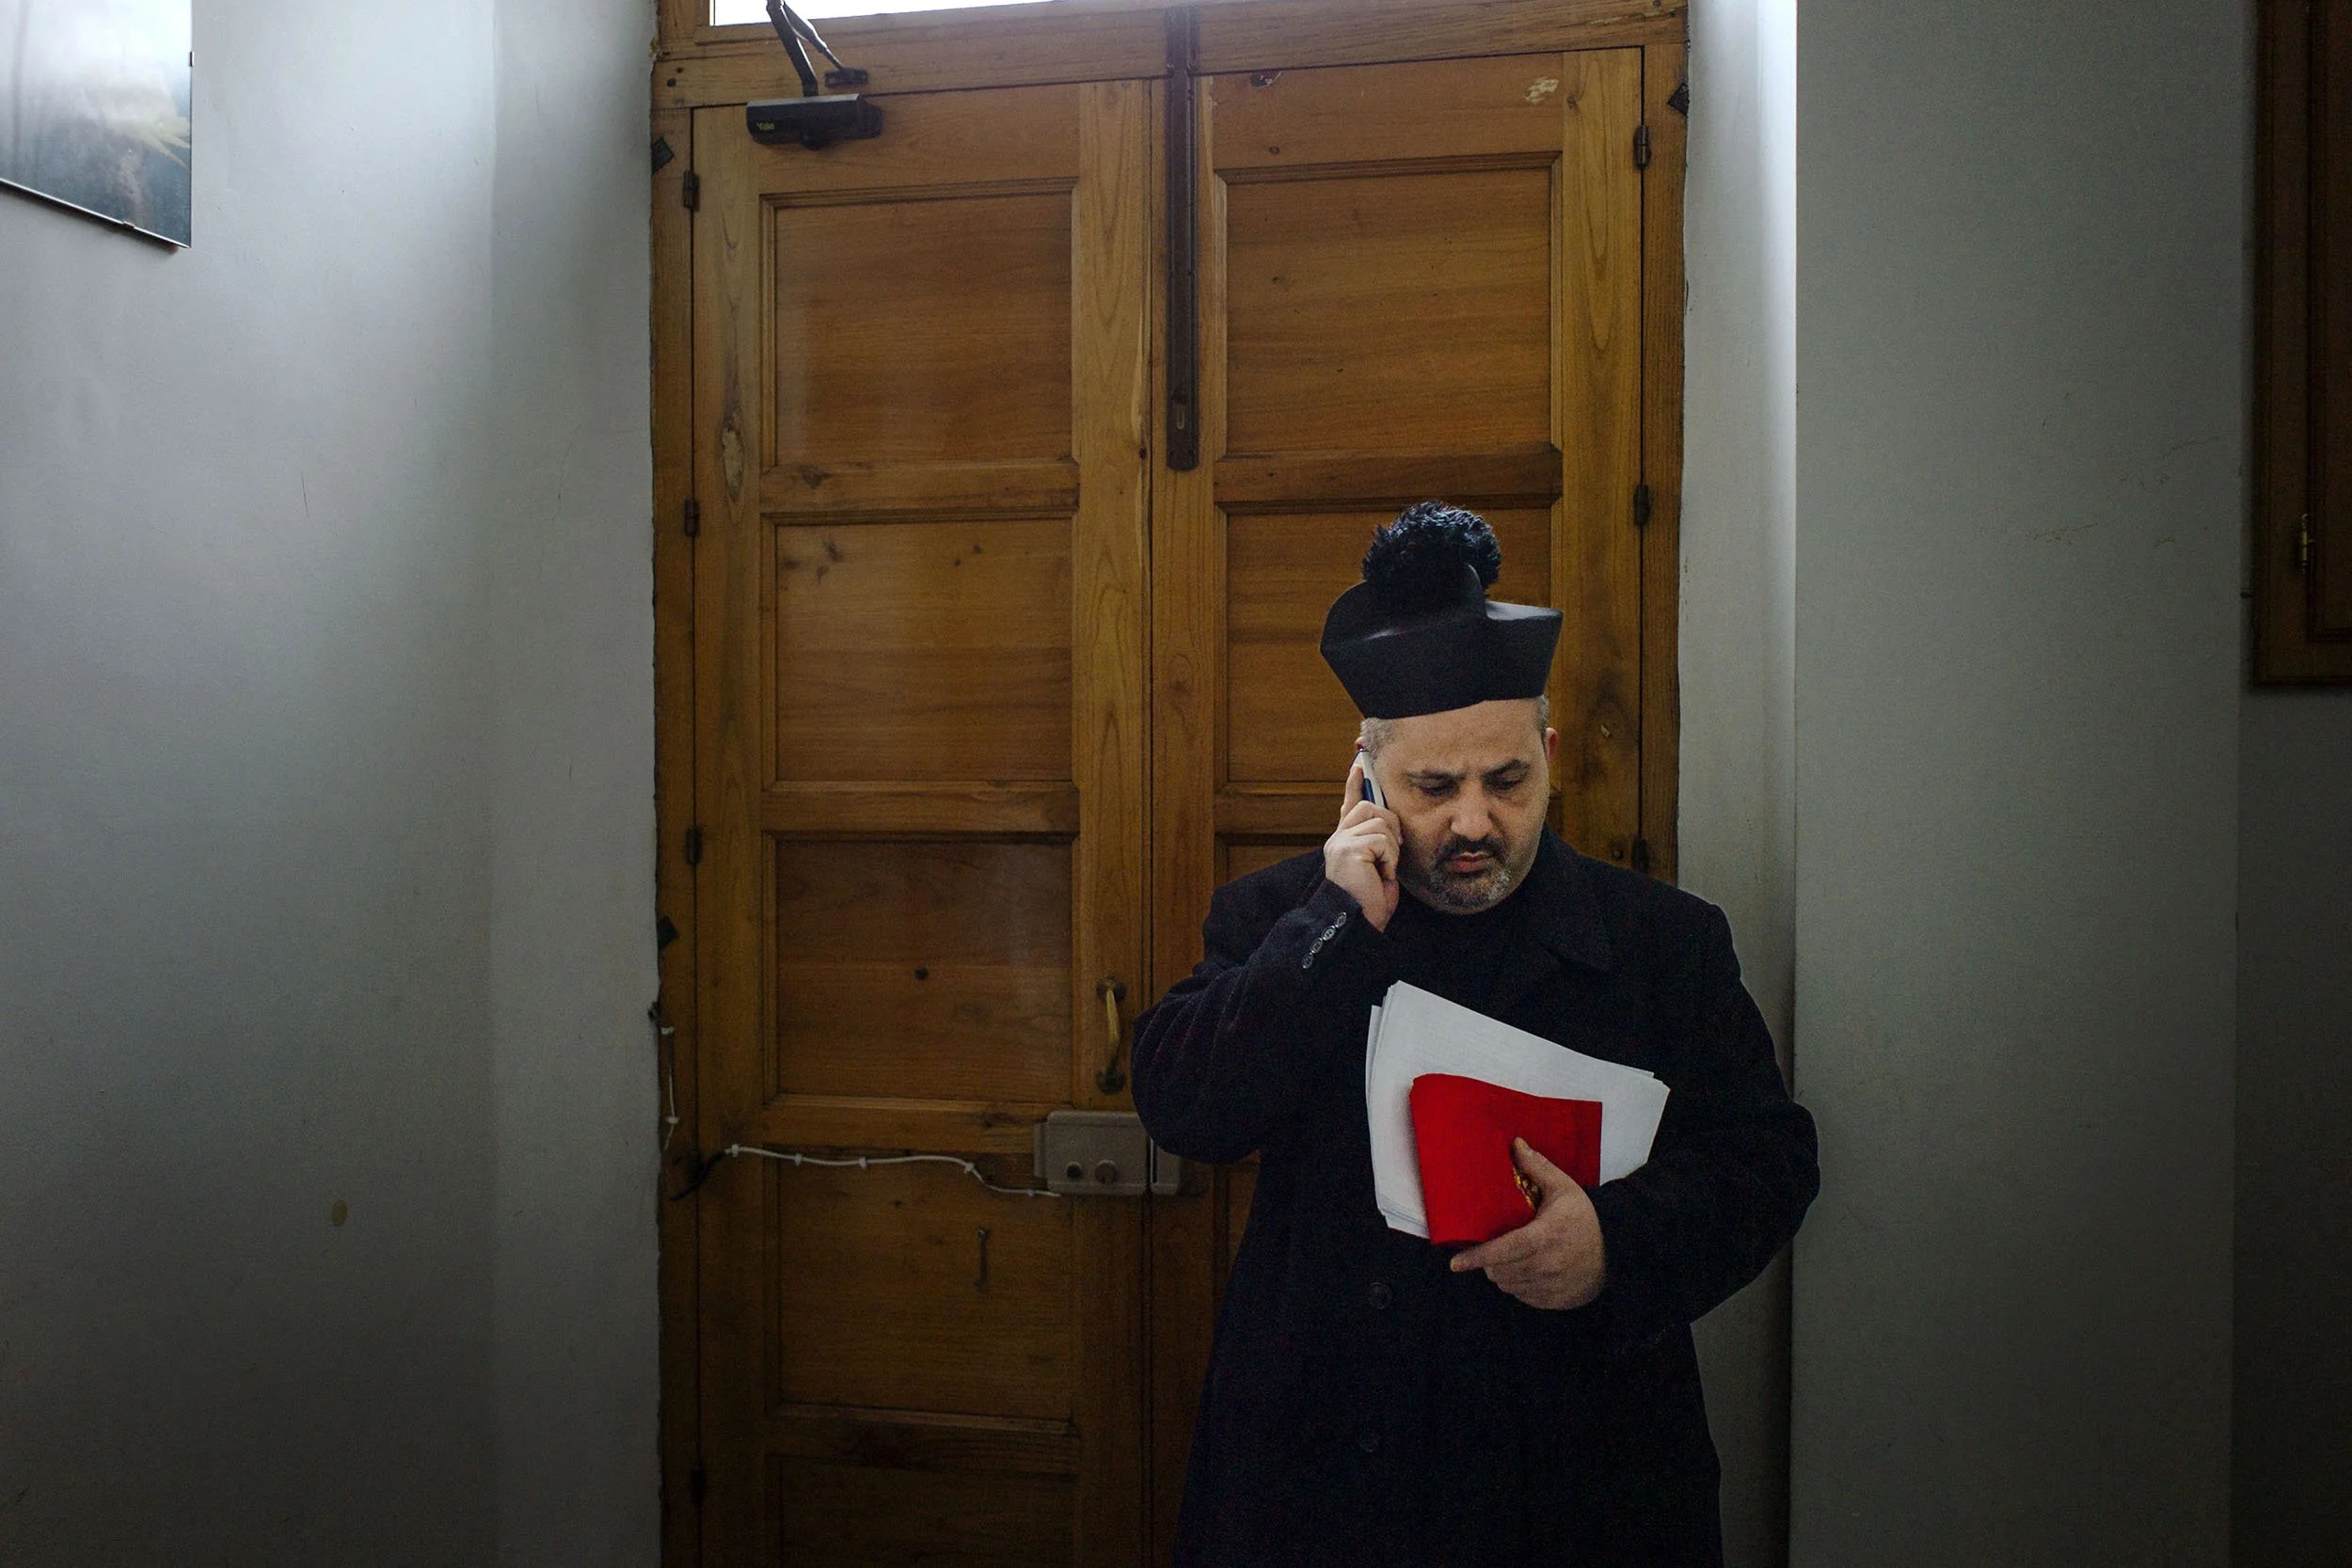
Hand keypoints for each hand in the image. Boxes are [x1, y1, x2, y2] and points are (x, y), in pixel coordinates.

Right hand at [1324, 755, 1400, 930]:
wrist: (1357, 923)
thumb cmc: (1370, 901)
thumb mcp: (1378, 866)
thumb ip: (1379, 843)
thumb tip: (1392, 823)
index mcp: (1343, 841)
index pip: (1348, 805)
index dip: (1355, 784)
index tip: (1359, 765)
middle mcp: (1338, 838)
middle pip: (1372, 807)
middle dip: (1390, 827)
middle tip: (1391, 856)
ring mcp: (1340, 842)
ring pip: (1381, 823)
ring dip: (1392, 849)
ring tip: (1383, 871)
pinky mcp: (1348, 849)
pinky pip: (1383, 841)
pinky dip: (1390, 860)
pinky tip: (1381, 876)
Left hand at [1446, 1138, 1606, 1309]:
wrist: (1616, 1251)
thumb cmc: (1585, 1218)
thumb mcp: (1565, 1188)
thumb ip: (1538, 1168)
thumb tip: (1516, 1144)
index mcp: (1544, 1238)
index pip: (1503, 1251)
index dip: (1478, 1258)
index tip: (1456, 1263)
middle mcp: (1545, 1267)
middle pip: (1499, 1271)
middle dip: (1489, 1261)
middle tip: (1494, 1247)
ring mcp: (1549, 1288)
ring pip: (1508, 1286)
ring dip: (1502, 1273)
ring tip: (1511, 1257)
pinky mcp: (1553, 1301)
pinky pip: (1522, 1297)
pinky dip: (1518, 1285)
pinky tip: (1527, 1270)